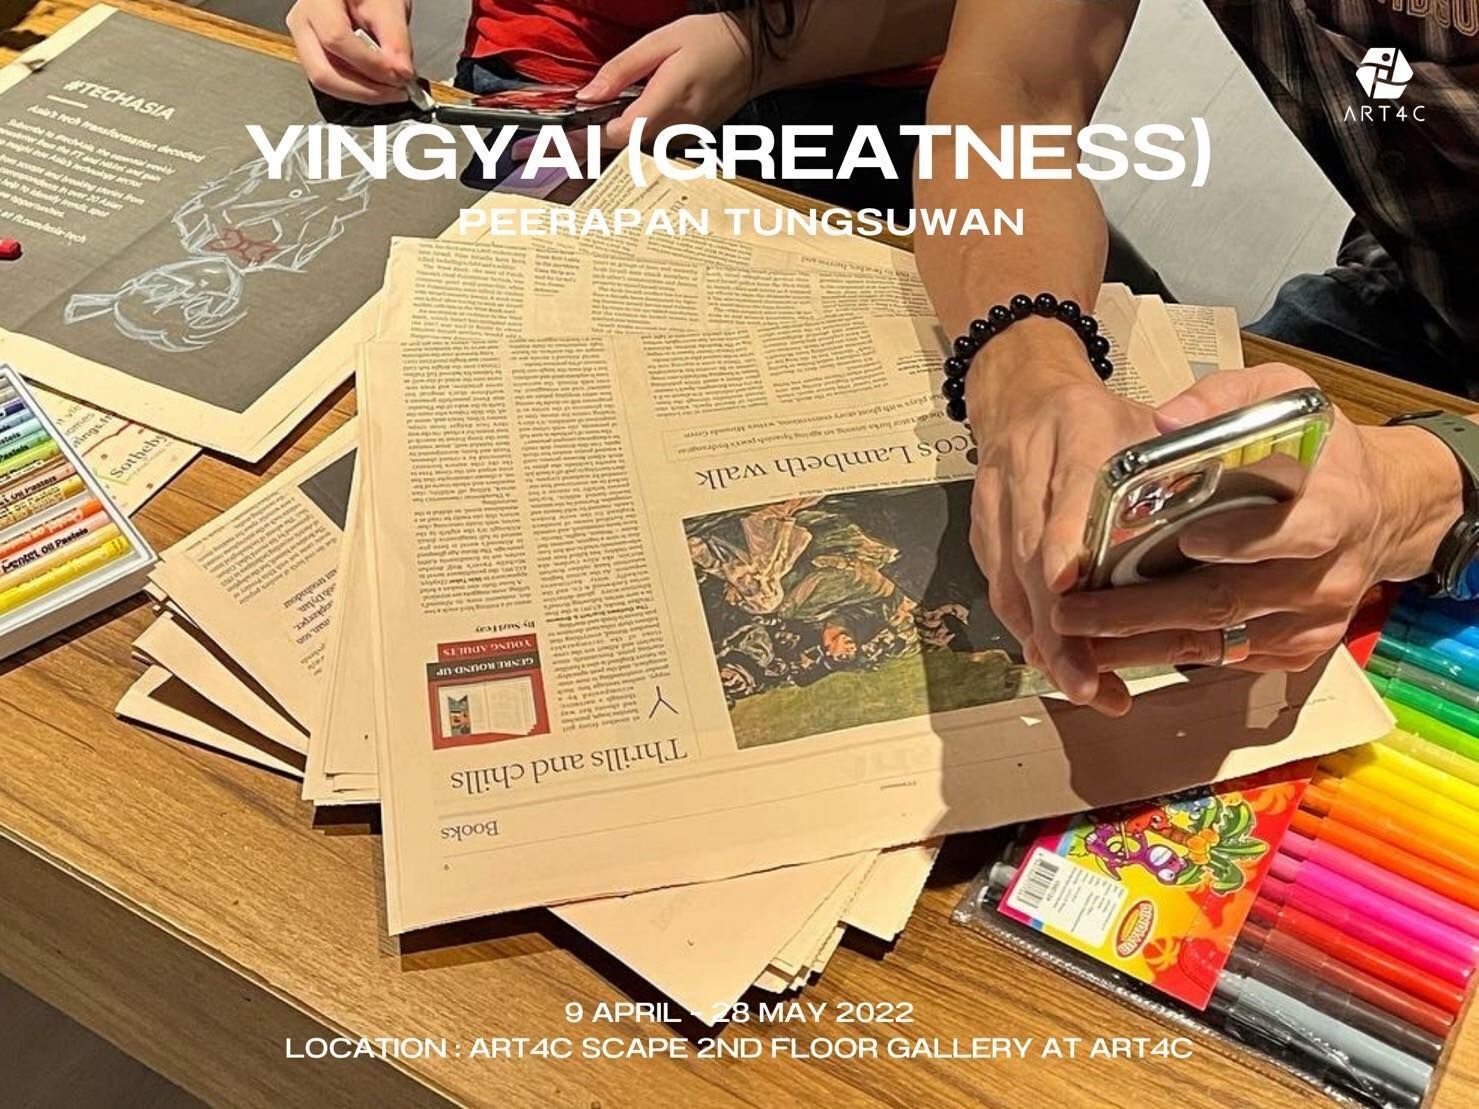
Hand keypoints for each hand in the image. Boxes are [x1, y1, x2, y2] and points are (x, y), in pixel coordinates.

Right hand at [286, 0, 413, 104]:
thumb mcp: (389, 6)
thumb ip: (396, 40)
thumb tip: (402, 73)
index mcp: (318, 1)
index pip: (336, 39)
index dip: (370, 64)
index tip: (401, 76)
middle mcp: (303, 23)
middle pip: (322, 72)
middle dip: (364, 90)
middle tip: (397, 92)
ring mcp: (305, 42)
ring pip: (326, 82)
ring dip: (363, 92)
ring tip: (392, 88)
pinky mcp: (315, 57)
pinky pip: (333, 81)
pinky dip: (359, 88)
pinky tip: (379, 83)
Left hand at [578, 13, 754, 147]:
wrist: (754, 57)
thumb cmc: (711, 42)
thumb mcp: (661, 41)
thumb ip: (623, 70)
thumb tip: (589, 95)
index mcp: (672, 98)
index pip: (625, 131)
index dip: (591, 138)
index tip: (564, 139)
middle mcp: (679, 126)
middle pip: (624, 147)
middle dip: (588, 148)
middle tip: (551, 149)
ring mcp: (685, 137)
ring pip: (636, 151)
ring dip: (605, 149)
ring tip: (570, 146)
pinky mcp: (687, 140)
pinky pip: (651, 147)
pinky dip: (628, 143)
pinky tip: (610, 134)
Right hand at [966, 320, 1158, 715]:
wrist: (1021, 391)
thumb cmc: (1097, 416)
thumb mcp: (1144, 422)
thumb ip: (1181, 464)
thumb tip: (1234, 518)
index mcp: (1077, 429)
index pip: (1066, 487)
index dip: (1062, 538)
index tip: (1069, 582)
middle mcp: (1026, 465)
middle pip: (1029, 553)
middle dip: (1055, 623)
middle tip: (1088, 679)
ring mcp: (994, 499)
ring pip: (1009, 579)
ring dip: (1042, 639)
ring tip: (1082, 685)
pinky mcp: (980, 528)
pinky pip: (999, 587)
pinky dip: (1027, 629)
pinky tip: (1056, 662)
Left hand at [1051, 364, 1463, 673]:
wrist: (1381, 510)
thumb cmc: (1321, 450)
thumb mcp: (1288, 397)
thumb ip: (1227, 399)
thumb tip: (1164, 421)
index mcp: (1335, 508)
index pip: (1292, 531)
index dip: (1239, 539)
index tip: (1184, 540)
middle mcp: (1328, 575)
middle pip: (1228, 600)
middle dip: (1143, 610)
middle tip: (1075, 609)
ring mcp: (1312, 621)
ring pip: (1217, 641)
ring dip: (1139, 644)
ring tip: (1075, 637)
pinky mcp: (1295, 650)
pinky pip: (1224, 658)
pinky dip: (1164, 655)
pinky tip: (1113, 646)